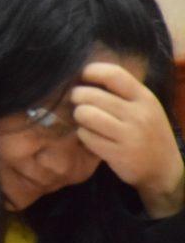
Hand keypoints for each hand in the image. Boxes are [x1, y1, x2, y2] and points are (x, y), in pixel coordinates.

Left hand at [72, 62, 184, 217]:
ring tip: (84, 120)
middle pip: (91, 95)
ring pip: (85, 114)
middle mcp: (139, 114)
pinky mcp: (118, 154)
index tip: (82, 76)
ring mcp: (129, 135)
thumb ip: (122, 92)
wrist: (165, 171)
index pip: (113, 74)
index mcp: (145, 98)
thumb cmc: (148, 133)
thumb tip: (86, 74)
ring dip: (78, 116)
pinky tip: (90, 136)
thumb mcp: (145, 107)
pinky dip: (82, 134)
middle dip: (77, 96)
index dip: (91, 72)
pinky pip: (86, 136)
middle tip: (77, 102)